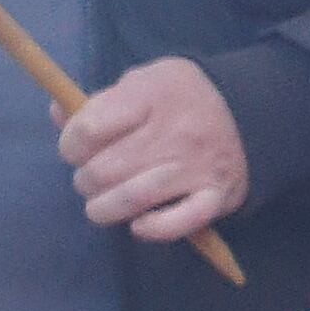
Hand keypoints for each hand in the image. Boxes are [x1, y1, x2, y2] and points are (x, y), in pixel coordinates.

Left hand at [61, 55, 247, 241]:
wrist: (251, 113)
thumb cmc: (181, 98)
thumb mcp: (142, 81)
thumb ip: (100, 100)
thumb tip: (58, 112)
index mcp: (152, 95)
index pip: (88, 130)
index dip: (71, 145)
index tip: (77, 148)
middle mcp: (175, 131)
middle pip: (104, 170)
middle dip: (86, 180)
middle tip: (93, 177)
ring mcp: (197, 166)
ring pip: (131, 199)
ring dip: (104, 209)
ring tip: (102, 205)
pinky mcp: (216, 196)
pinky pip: (178, 223)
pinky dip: (152, 229)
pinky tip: (140, 224)